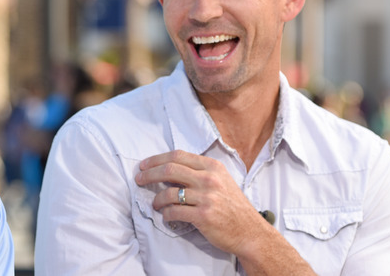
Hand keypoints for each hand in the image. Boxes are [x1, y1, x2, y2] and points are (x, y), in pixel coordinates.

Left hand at [135, 150, 267, 255]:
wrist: (251, 232)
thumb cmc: (233, 207)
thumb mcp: (221, 181)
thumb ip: (200, 172)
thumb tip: (169, 169)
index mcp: (212, 167)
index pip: (178, 156)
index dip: (156, 159)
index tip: (144, 165)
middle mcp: (209, 179)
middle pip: (169, 170)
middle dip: (149, 174)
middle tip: (139, 179)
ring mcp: (206, 197)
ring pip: (169, 193)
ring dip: (156, 199)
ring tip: (155, 204)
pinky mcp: (203, 216)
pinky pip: (174, 212)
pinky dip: (166, 215)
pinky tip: (167, 216)